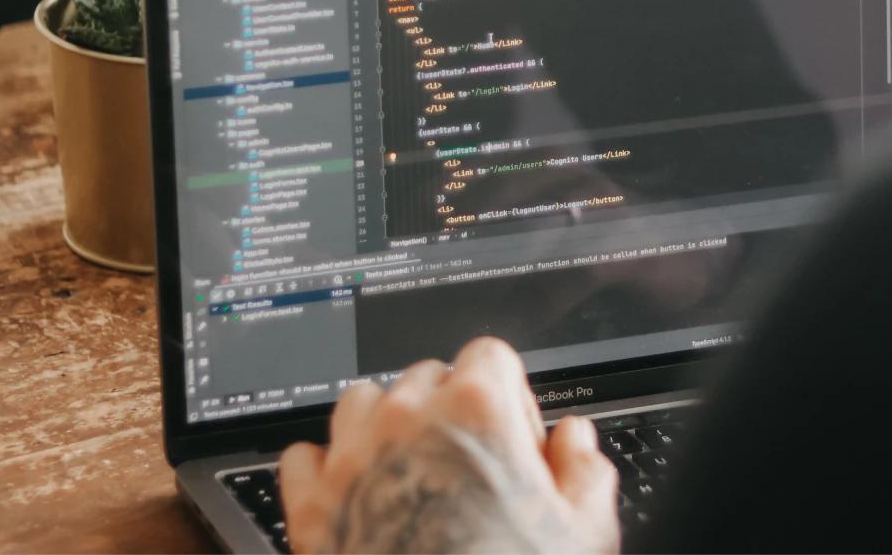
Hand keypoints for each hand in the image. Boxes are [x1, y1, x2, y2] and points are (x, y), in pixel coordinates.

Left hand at [280, 337, 619, 553]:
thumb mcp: (585, 537)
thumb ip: (586, 472)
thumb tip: (575, 441)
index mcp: (476, 411)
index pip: (490, 355)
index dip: (511, 395)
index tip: (515, 437)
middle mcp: (408, 418)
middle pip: (428, 374)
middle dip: (451, 411)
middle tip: (471, 469)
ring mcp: (352, 457)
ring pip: (363, 400)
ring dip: (386, 425)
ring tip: (412, 473)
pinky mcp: (310, 504)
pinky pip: (305, 455)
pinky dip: (326, 469)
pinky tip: (354, 496)